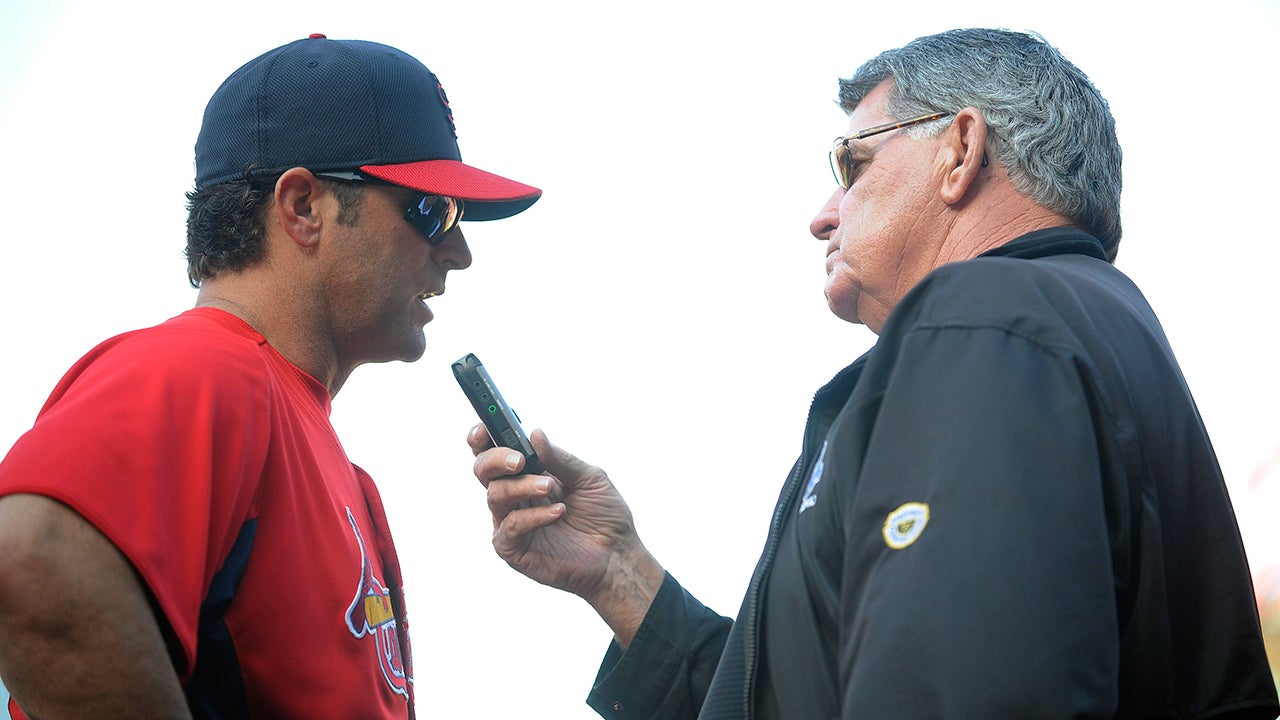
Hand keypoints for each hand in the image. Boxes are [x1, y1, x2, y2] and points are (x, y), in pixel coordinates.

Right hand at [469, 426, 663, 645]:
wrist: (618, 554)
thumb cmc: (604, 515)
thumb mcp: (589, 478)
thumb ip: (560, 459)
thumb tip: (534, 434)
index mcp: (528, 474)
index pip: (494, 452)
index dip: (482, 437)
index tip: (486, 427)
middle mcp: (514, 497)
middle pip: (483, 470)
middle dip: (496, 459)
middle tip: (520, 460)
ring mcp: (511, 523)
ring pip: (495, 495)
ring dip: (522, 486)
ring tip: (550, 487)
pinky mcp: (514, 549)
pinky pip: (510, 527)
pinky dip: (533, 516)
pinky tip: (558, 512)